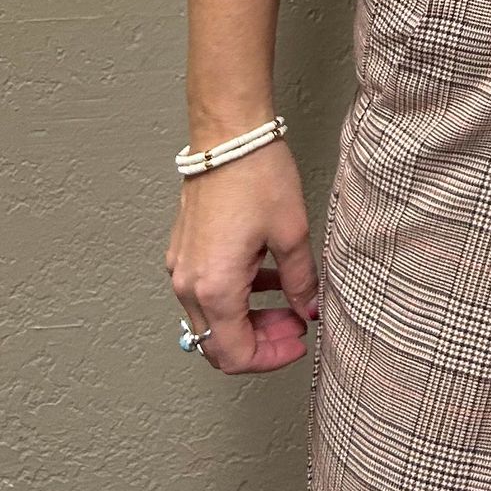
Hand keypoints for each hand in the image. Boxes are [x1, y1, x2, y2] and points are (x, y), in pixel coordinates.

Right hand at [165, 142, 321, 373]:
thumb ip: (301, 281)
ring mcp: (181, 267)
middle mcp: (189, 285)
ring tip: (287, 302)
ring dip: (249, 320)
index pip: (236, 355)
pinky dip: (235, 296)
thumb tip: (308, 309)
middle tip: (296, 325)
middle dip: (261, 342)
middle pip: (219, 343)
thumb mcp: (293, 233)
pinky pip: (206, 291)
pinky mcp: (184, 250)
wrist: (228, 133)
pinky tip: (267, 277)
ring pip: (212, 319)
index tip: (298, 342)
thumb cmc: (257, 176)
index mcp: (214, 289)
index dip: (271, 358)